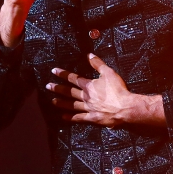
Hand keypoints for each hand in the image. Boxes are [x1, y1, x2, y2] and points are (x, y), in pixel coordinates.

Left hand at [46, 54, 165, 126]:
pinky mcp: (92, 118)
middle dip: (58, 88)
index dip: (63, 74)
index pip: (73, 78)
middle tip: (48, 86)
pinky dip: (71, 118)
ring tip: (52, 101)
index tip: (54, 71)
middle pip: (69, 92)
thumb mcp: (109, 73)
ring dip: (62, 103)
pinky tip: (63, 117)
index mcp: (89, 85)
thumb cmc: (118, 90)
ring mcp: (88, 108)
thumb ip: (98, 64)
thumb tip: (89, 55)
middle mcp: (86, 97)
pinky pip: (79, 118)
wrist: (124, 107)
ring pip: (72, 105)